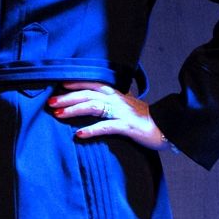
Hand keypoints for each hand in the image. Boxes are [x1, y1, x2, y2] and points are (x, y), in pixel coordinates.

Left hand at [49, 81, 166, 149]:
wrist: (168, 128)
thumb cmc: (144, 119)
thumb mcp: (126, 107)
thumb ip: (110, 104)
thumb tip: (92, 104)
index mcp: (117, 94)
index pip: (93, 84)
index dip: (76, 83)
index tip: (59, 85)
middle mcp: (118, 100)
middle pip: (88, 94)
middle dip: (67, 97)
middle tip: (50, 102)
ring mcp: (122, 112)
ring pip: (94, 106)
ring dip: (74, 110)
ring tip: (58, 114)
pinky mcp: (127, 126)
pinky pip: (106, 127)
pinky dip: (92, 130)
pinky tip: (79, 134)